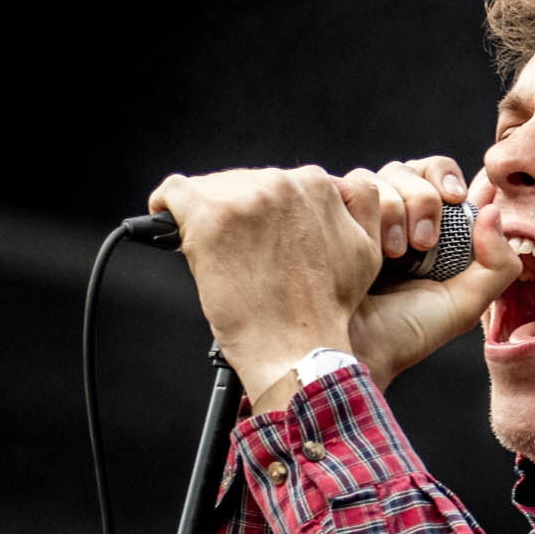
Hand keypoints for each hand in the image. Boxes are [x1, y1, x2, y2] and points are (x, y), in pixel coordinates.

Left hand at [149, 165, 382, 400]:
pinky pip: (174, 193)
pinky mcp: (209, 217)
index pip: (276, 182)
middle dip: (238, 215)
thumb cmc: (325, 314)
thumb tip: (333, 187)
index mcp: (318, 186)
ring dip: (208, 217)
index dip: (265, 214)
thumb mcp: (366, 251)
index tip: (258, 237)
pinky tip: (169, 225)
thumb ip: (358, 207)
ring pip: (209, 190)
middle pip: (241, 183)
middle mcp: (283, 184)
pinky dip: (168, 207)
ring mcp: (245, 199)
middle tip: (241, 256)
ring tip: (219, 255)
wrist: (299, 351)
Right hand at [346, 157, 521, 388]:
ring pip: (374, 177)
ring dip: (391, 209)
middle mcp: (386, 217)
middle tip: (423, 243)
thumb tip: (492, 211)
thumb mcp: (464, 305)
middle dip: (421, 197)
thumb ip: (498, 265)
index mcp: (421, 228)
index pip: (435, 174)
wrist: (354, 353)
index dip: (445, 176)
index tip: (454, 198)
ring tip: (392, 256)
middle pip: (406, 169)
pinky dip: (358, 207)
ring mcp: (351, 217)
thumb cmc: (404, 335)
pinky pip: (343, 188)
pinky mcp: (323, 219)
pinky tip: (364, 244)